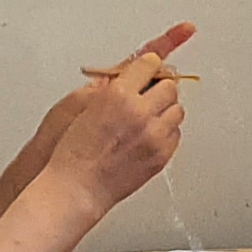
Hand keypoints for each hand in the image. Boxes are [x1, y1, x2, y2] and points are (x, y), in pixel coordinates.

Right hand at [48, 46, 186, 208]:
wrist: (77, 188)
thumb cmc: (74, 153)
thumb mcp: (81, 105)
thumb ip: (108, 87)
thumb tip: (123, 76)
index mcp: (118, 94)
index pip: (149, 64)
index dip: (149, 66)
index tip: (149, 67)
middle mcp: (140, 112)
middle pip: (169, 86)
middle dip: (159, 89)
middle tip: (148, 95)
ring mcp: (154, 135)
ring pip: (177, 110)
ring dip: (165, 110)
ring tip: (148, 117)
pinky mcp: (161, 154)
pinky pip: (176, 133)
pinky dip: (165, 132)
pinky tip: (149, 135)